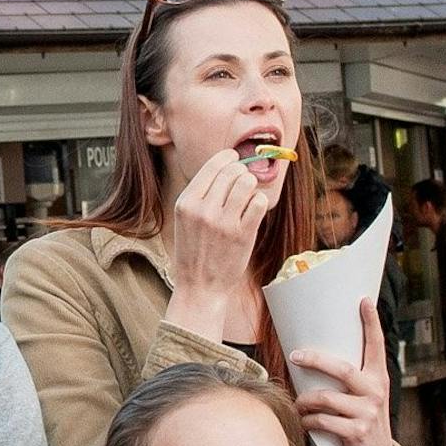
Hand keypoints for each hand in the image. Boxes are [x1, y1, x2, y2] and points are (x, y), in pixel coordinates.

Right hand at [165, 150, 271, 323]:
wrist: (200, 287)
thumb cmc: (194, 252)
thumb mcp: (186, 220)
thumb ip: (201, 194)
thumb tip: (227, 164)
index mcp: (185, 203)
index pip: (213, 165)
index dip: (228, 158)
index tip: (234, 159)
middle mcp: (203, 209)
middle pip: (232, 171)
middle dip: (240, 174)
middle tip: (241, 186)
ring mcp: (223, 222)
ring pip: (247, 182)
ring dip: (251, 187)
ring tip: (246, 198)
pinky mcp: (242, 234)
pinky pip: (259, 202)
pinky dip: (259, 204)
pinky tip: (252, 212)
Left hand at [288, 298, 398, 445]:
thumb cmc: (360, 420)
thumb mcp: (363, 397)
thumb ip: (348, 378)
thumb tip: (310, 355)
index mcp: (378, 377)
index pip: (376, 345)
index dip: (371, 322)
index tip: (363, 300)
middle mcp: (376, 391)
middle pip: (341, 368)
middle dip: (314, 360)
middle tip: (295, 355)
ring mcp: (367, 412)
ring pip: (325, 398)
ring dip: (305, 400)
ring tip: (299, 403)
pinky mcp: (356, 432)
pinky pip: (322, 421)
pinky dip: (308, 421)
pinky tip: (305, 421)